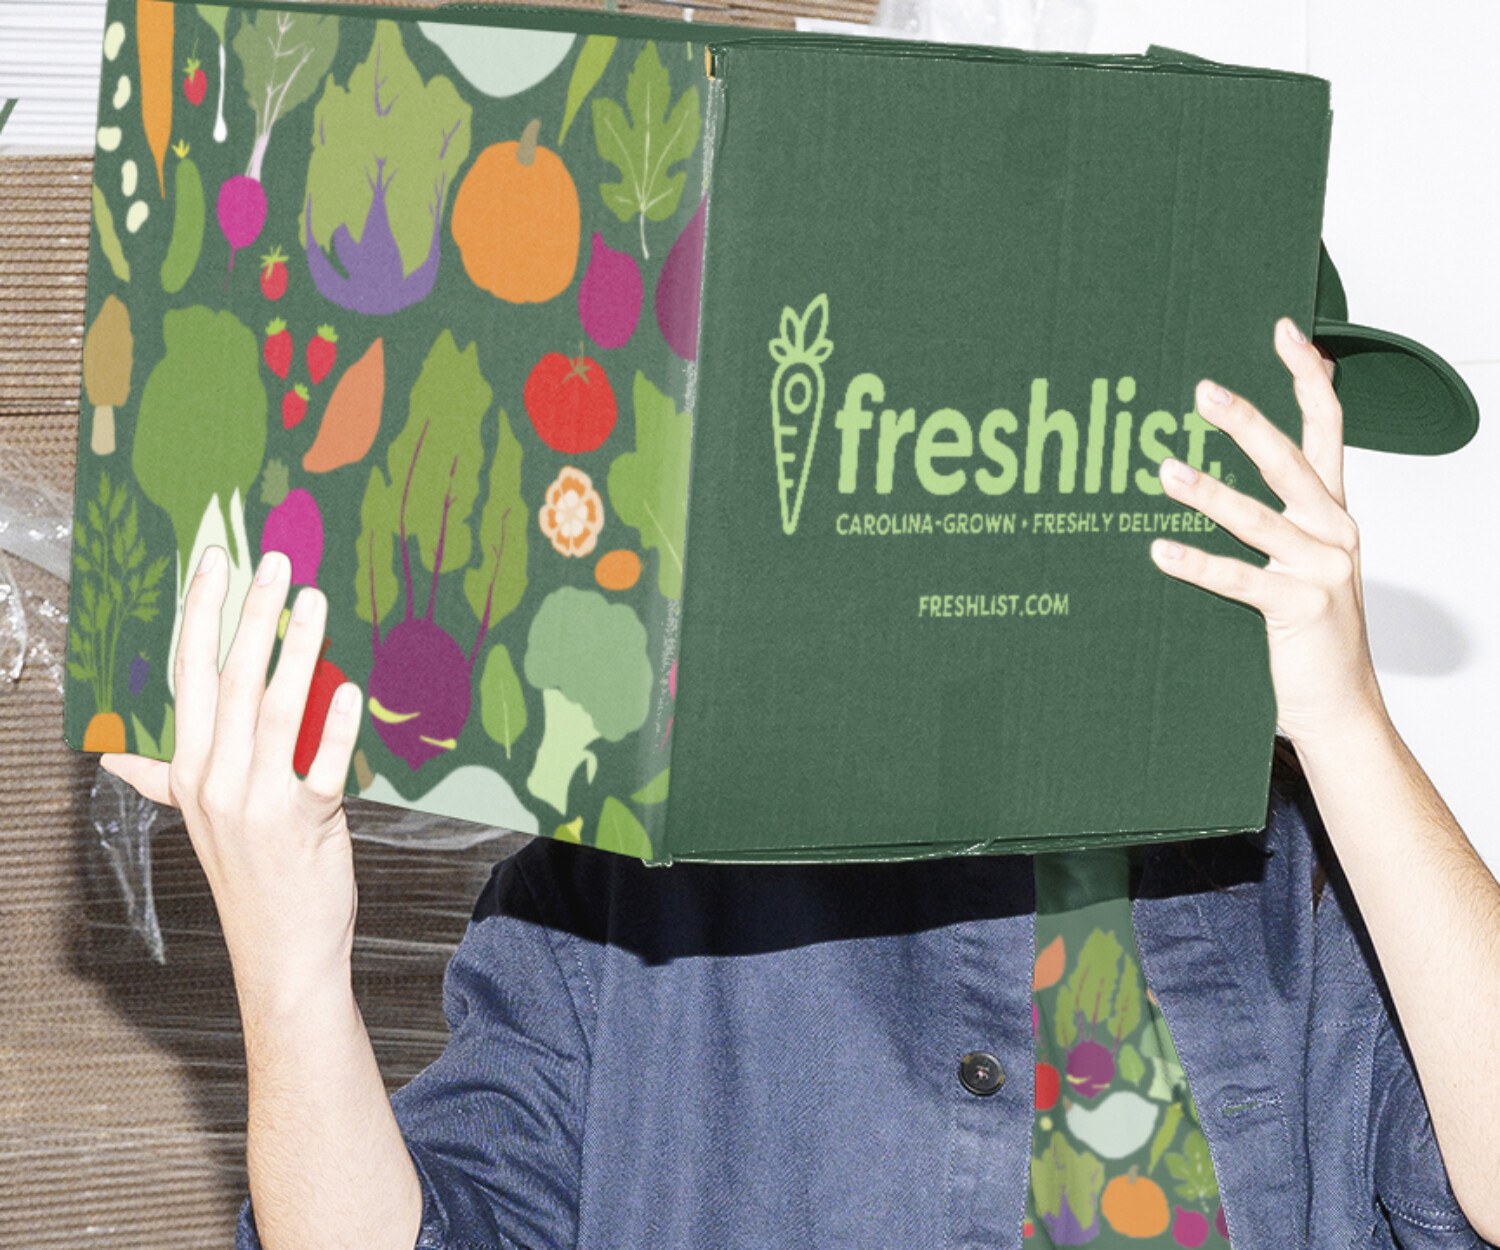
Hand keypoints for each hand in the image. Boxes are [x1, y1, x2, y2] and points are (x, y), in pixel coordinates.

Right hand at [101, 546, 363, 1014]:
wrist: (281, 954)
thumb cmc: (252, 879)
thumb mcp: (200, 824)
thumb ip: (165, 781)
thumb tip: (118, 761)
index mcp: (190, 773)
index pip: (188, 677)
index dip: (200, 615)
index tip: (214, 563)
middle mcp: (216, 783)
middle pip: (228, 679)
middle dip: (249, 614)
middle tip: (274, 560)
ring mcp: (258, 804)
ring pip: (274, 710)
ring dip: (295, 650)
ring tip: (315, 600)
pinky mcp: (306, 825)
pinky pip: (321, 766)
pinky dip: (333, 727)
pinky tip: (347, 687)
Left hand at [1149, 316, 1386, 749]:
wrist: (1338, 705)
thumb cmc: (1307, 631)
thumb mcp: (1294, 562)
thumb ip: (1267, 518)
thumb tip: (1196, 472)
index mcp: (1333, 511)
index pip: (1327, 426)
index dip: (1307, 376)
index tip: (1282, 332)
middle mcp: (1334, 530)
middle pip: (1290, 460)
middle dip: (1246, 421)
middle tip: (1201, 391)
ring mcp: (1323, 569)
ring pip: (1259, 517)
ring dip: (1207, 491)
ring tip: (1163, 469)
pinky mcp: (1302, 609)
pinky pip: (1241, 580)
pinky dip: (1197, 564)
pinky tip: (1159, 551)